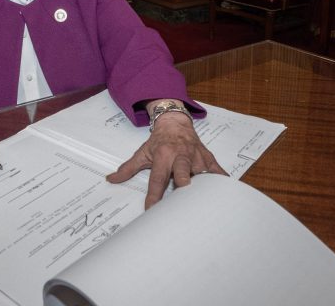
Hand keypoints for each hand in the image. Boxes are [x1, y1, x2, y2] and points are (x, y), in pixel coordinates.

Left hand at [106, 112, 225, 208]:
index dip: (154, 196)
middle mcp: (180, 156)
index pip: (157, 180)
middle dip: (183, 187)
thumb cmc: (159, 141)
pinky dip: (221, 183)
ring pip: (202, 175)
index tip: (151, 210)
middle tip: (182, 205)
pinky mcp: (208, 158)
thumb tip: (111, 179)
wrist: (175, 122)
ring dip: (203, 189)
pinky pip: (218, 172)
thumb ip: (127, 168)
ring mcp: (196, 157)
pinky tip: (223, 196)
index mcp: (163, 156)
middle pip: (183, 174)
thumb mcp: (142, 153)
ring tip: (202, 206)